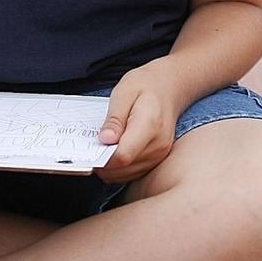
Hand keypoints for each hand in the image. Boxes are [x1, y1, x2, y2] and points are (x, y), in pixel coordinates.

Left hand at [97, 60, 186, 183]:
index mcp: (150, 125)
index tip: (92, 148)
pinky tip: (115, 151)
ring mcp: (160, 154)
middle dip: (104, 162)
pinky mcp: (158, 159)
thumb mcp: (124, 93)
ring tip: (104, 147)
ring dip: (111, 167)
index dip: (104, 157)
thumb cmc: (146, 86)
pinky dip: (120, 167)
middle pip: (124, 168)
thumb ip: (114, 118)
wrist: (169, 87)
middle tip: (94, 146)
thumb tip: (105, 140)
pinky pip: (133, 172)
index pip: (123, 155)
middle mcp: (158, 144)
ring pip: (127, 174)